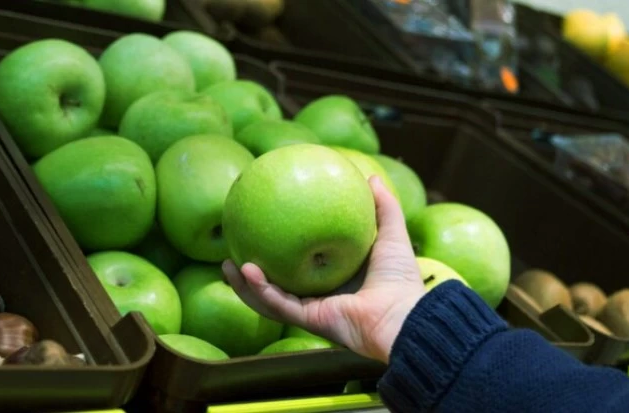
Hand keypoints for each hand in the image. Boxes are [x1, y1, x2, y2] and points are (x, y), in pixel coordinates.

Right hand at [222, 177, 425, 362]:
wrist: (403, 314)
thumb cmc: (400, 278)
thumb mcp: (390, 233)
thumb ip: (382, 206)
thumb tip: (370, 176)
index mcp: (335, 280)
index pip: (301, 264)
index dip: (281, 249)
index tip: (265, 228)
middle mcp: (320, 297)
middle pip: (277, 283)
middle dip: (253, 270)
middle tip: (235, 248)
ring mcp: (312, 310)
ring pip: (268, 298)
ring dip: (245, 285)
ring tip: (226, 264)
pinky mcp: (309, 320)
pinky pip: (278, 304)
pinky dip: (260, 290)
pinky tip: (245, 271)